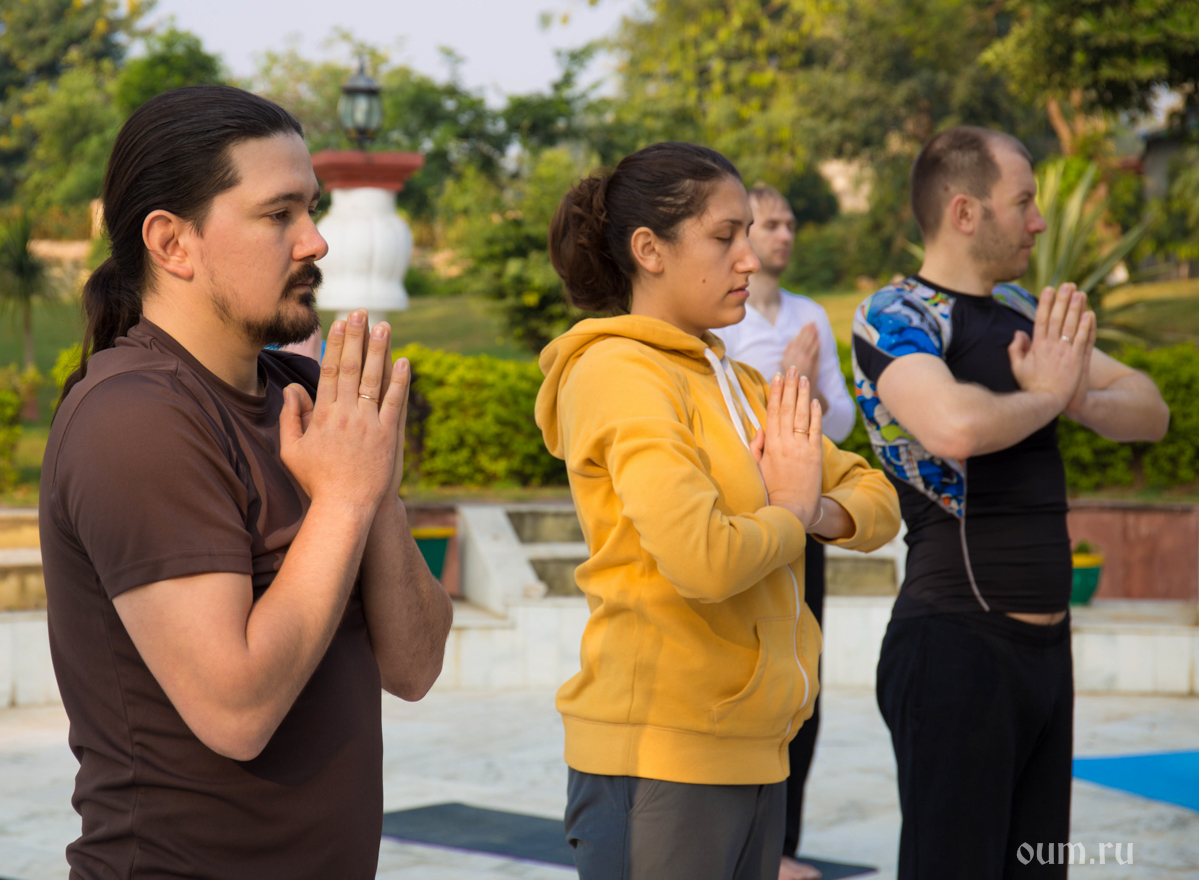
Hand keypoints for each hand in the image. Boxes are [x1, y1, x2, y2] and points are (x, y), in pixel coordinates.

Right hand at [279, 309, 409, 510]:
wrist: (345, 507)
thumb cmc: (317, 481)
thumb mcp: (292, 450)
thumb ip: (290, 417)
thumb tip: (292, 388)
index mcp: (323, 415)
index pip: (329, 370)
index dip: (335, 344)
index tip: (338, 323)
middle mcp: (346, 414)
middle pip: (352, 367)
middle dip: (356, 337)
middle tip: (361, 312)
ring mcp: (369, 423)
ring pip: (375, 379)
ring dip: (380, 350)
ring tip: (384, 325)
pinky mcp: (389, 435)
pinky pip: (395, 402)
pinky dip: (400, 380)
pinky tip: (404, 360)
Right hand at [750, 367, 823, 527]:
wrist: (792, 509)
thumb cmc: (771, 490)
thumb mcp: (757, 468)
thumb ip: (757, 447)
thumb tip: (761, 429)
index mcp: (770, 445)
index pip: (772, 412)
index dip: (775, 393)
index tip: (776, 377)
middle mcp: (785, 443)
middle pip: (787, 408)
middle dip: (789, 386)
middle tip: (791, 368)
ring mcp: (801, 448)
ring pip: (801, 415)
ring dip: (802, 394)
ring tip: (803, 377)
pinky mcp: (815, 455)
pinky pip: (815, 430)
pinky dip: (815, 414)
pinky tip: (814, 400)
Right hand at [782, 322, 820, 384]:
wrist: (798, 391)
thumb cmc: (793, 378)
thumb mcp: (786, 363)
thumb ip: (789, 351)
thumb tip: (792, 340)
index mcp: (787, 355)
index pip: (796, 340)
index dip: (801, 332)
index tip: (806, 325)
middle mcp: (793, 356)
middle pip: (802, 340)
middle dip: (807, 331)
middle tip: (812, 323)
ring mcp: (801, 359)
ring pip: (808, 344)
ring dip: (812, 335)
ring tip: (816, 328)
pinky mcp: (809, 363)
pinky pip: (813, 351)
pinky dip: (816, 345)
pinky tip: (819, 339)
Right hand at [1007, 283, 1092, 411]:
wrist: (1047, 403)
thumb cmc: (1031, 387)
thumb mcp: (1017, 368)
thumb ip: (1016, 350)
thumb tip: (1018, 333)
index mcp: (1037, 347)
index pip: (1041, 320)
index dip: (1046, 303)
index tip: (1049, 289)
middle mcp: (1051, 347)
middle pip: (1058, 318)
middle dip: (1063, 300)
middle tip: (1068, 285)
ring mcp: (1066, 353)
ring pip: (1072, 326)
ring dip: (1076, 308)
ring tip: (1080, 293)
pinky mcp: (1078, 360)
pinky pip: (1084, 340)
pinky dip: (1087, 327)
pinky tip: (1089, 314)